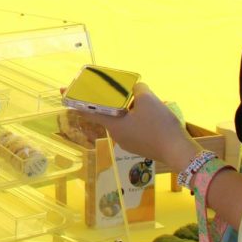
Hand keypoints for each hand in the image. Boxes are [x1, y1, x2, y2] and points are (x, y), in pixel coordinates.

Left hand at [84, 82, 200, 171]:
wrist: (179, 151)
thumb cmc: (159, 125)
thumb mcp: (148, 100)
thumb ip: (138, 90)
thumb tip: (136, 89)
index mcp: (113, 124)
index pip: (88, 110)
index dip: (75, 100)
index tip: (63, 93)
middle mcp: (116, 135)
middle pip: (109, 114)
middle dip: (112, 101)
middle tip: (120, 91)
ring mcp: (128, 143)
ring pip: (123, 121)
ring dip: (128, 111)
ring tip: (144, 102)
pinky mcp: (140, 147)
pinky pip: (134, 129)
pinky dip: (138, 120)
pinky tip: (152, 115)